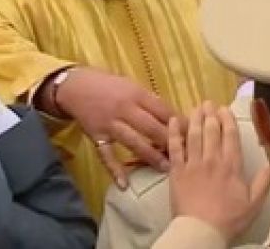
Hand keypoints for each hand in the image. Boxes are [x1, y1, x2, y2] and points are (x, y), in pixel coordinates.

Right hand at [55, 67, 176, 188]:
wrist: (75, 86)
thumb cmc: (108, 84)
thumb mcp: (131, 85)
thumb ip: (149, 101)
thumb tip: (172, 116)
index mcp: (137, 94)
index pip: (163, 110)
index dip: (180, 123)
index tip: (194, 135)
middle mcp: (125, 109)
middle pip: (152, 127)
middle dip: (171, 142)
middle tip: (187, 155)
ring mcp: (110, 124)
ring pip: (134, 142)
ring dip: (151, 156)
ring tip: (167, 169)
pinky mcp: (97, 136)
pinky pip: (106, 155)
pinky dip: (115, 170)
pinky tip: (124, 184)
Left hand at [168, 102, 269, 241]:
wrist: (201, 231)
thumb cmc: (229, 219)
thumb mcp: (254, 202)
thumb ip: (265, 181)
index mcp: (232, 166)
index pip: (230, 135)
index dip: (227, 119)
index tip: (225, 109)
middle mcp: (212, 160)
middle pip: (211, 130)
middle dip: (211, 114)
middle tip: (209, 103)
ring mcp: (193, 164)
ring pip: (193, 134)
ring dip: (195, 118)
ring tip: (196, 107)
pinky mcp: (177, 171)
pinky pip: (174, 147)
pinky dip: (173, 132)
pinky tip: (173, 120)